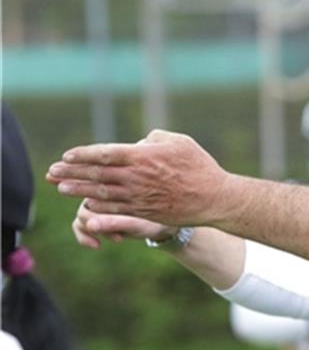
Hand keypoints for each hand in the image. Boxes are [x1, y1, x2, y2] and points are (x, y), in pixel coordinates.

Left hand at [48, 130, 231, 227]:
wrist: (215, 198)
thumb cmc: (200, 166)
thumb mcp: (179, 142)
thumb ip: (154, 138)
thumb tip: (139, 142)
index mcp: (143, 156)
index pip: (104, 153)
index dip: (83, 154)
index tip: (67, 155)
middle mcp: (136, 177)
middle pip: (97, 173)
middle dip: (71, 172)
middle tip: (53, 172)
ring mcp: (139, 196)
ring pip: (102, 193)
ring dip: (79, 190)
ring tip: (61, 188)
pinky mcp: (145, 211)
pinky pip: (116, 208)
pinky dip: (99, 206)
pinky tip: (87, 204)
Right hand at [72, 199, 175, 248]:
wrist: (163, 228)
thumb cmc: (153, 221)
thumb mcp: (136, 223)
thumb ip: (113, 222)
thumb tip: (90, 226)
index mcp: (111, 184)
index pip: (88, 190)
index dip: (91, 207)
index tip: (114, 228)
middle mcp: (101, 191)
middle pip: (83, 205)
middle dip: (96, 223)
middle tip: (119, 235)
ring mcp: (96, 204)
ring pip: (81, 216)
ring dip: (95, 230)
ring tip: (118, 238)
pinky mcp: (95, 217)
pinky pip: (79, 225)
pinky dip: (84, 237)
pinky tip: (97, 246)